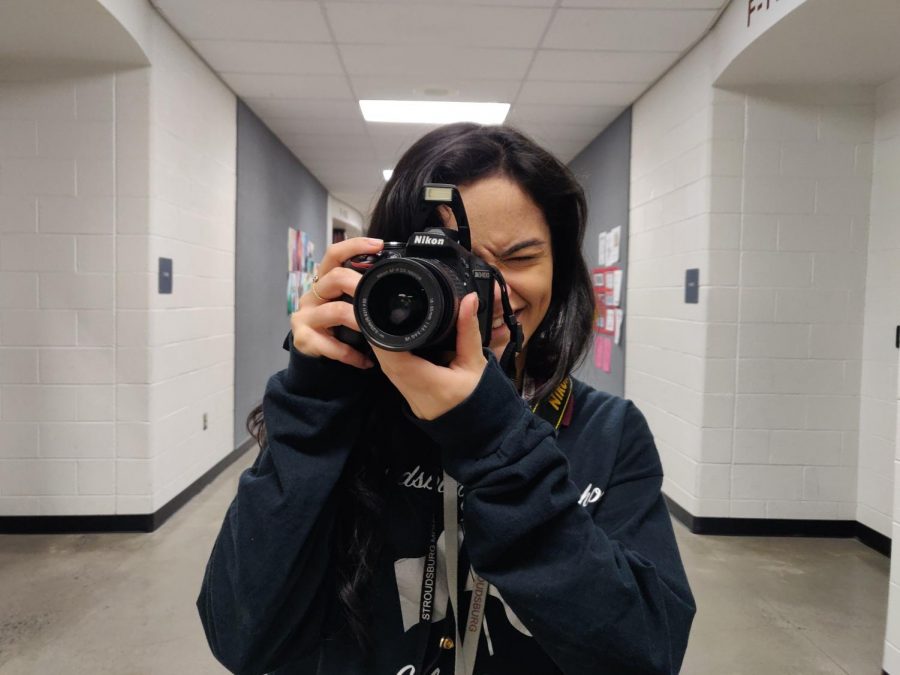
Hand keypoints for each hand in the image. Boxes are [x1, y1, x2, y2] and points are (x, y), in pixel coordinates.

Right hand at [290, 237, 382, 368]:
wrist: (314, 358)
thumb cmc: (337, 327)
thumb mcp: (348, 305)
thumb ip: (361, 292)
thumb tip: (394, 278)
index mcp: (324, 282)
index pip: (334, 255)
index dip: (354, 246)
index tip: (378, 244)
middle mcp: (312, 295)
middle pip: (333, 277)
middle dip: (358, 284)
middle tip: (377, 295)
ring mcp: (305, 316)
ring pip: (335, 311)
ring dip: (358, 322)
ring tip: (373, 332)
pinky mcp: (303, 338)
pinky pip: (331, 345)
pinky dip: (350, 354)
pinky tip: (364, 361)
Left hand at [372, 292, 487, 420]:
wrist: (477, 428)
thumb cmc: (478, 398)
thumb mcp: (475, 363)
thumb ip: (468, 331)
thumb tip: (468, 300)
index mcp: (426, 382)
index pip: (393, 356)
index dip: (384, 333)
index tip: (386, 312)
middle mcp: (409, 390)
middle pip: (383, 356)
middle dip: (382, 332)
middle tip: (387, 307)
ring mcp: (405, 394)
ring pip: (384, 363)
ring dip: (385, 341)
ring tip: (391, 318)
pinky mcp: (406, 393)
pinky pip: (392, 369)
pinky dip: (392, 352)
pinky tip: (399, 338)